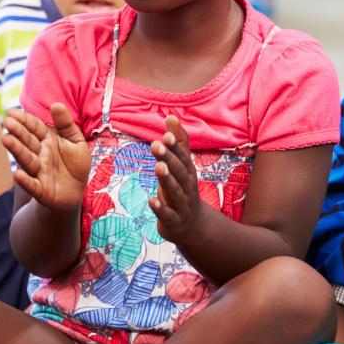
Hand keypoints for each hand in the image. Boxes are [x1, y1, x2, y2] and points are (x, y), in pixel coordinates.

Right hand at [2, 105, 89, 213]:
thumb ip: (66, 124)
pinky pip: (33, 185)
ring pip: (27, 160)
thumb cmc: (74, 164)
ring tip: (6, 140)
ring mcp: (39, 172)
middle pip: (28, 141)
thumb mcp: (76, 141)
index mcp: (47, 140)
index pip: (35, 127)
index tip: (12, 111)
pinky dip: (25, 181)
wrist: (75, 193)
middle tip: (7, 122)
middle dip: (18, 132)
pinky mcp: (41, 190)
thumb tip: (57, 104)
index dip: (25, 119)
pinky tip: (17, 175)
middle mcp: (40, 154)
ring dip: (17, 150)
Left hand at [148, 116, 205, 242]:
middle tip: (156, 144)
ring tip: (158, 167)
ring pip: (175, 192)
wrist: (193, 227)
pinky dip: (160, 208)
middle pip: (179, 172)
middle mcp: (187, 187)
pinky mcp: (174, 221)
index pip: (182, 158)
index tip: (166, 134)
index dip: (175, 147)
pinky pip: (167, 215)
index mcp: (188, 173)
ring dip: (167, 180)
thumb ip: (178, 143)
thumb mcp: (182, 167)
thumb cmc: (183, 190)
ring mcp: (182, 205)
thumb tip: (171, 116)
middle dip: (169, 158)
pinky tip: (150, 200)